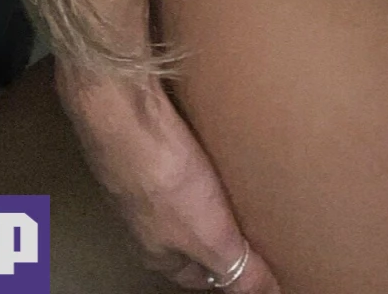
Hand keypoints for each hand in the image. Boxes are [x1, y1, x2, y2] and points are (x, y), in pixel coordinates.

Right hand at [52, 59, 280, 291]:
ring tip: (240, 177)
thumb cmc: (160, 177)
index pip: (199, 275)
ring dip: (209, 190)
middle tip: (255, 217)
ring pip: (182, 194)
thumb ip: (235, 266)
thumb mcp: (207, 234)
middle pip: (188, 235)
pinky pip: (177, 156)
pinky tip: (215, 139)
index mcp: (157, 251)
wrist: (123, 111)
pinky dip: (198, 155)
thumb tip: (264, 291)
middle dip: (218, 230)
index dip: (229, 271)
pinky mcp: (144, 138)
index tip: (257, 263)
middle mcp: (145, 219)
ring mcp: (141, 176)